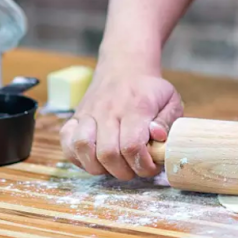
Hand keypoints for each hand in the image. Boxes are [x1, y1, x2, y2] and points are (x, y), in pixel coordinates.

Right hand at [59, 62, 182, 180]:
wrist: (124, 66)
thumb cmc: (149, 89)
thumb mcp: (170, 100)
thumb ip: (167, 121)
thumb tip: (158, 137)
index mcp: (134, 108)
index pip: (131, 145)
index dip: (141, 164)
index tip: (150, 167)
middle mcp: (108, 111)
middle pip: (107, 153)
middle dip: (123, 171)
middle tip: (134, 169)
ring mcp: (88, 113)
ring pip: (82, 148)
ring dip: (99, 167)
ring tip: (113, 166)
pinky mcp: (75, 117)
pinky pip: (66, 142)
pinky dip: (77, 157)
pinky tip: (94, 158)